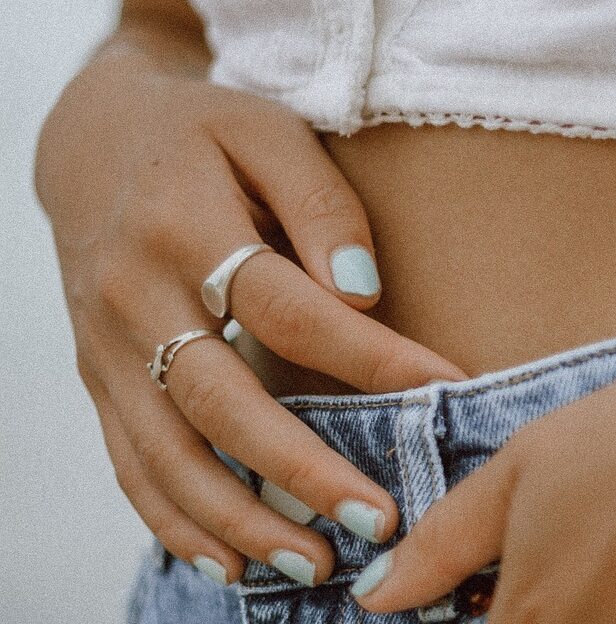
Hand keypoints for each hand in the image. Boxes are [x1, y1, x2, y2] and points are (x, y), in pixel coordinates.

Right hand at [35, 37, 466, 585]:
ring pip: (168, 452)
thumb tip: (363, 291)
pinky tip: (231, 564)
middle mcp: (134, 294)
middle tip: (377, 517)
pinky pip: (131, 464)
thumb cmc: (205, 135)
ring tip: (315, 565)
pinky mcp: (98, 378)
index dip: (369, 355)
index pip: (288, 308)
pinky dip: (177, 521)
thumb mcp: (268, 132)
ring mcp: (107, 347)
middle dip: (301, 468)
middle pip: (221, 400)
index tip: (443, 390)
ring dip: (240, 519)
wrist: (90, 141)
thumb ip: (322, 204)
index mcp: (184, 223)